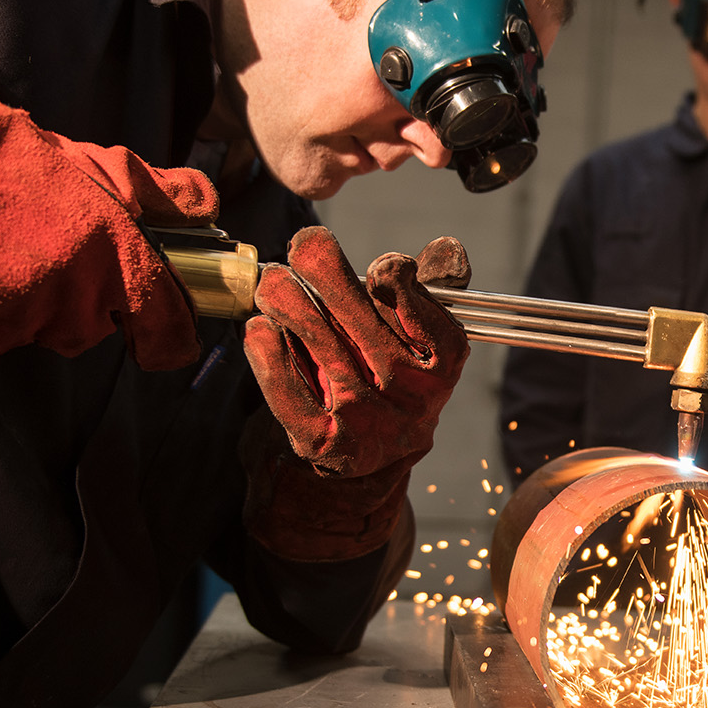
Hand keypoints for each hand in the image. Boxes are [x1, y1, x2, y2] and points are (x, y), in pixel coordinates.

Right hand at [0, 0, 210, 368]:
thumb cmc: (13, 158)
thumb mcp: (100, 165)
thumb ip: (162, 193)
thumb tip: (209, 209)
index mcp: (113, 263)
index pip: (162, 331)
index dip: (164, 337)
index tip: (159, 338)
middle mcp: (68, 303)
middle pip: (87, 328)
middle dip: (75, 298)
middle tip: (42, 246)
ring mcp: (8, 323)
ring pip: (29, 331)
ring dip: (19, 303)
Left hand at [241, 228, 470, 560]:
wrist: (367, 460)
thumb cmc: (386, 381)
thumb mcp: (414, 341)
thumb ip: (422, 292)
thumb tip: (448, 248)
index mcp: (442, 366)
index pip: (423, 313)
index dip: (395, 279)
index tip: (377, 265)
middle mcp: (412, 397)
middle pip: (365, 323)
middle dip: (327, 274)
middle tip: (303, 247)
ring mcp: (368, 421)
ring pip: (323, 348)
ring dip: (290, 304)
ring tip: (274, 284)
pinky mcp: (325, 441)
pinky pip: (291, 393)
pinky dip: (269, 357)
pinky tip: (259, 330)